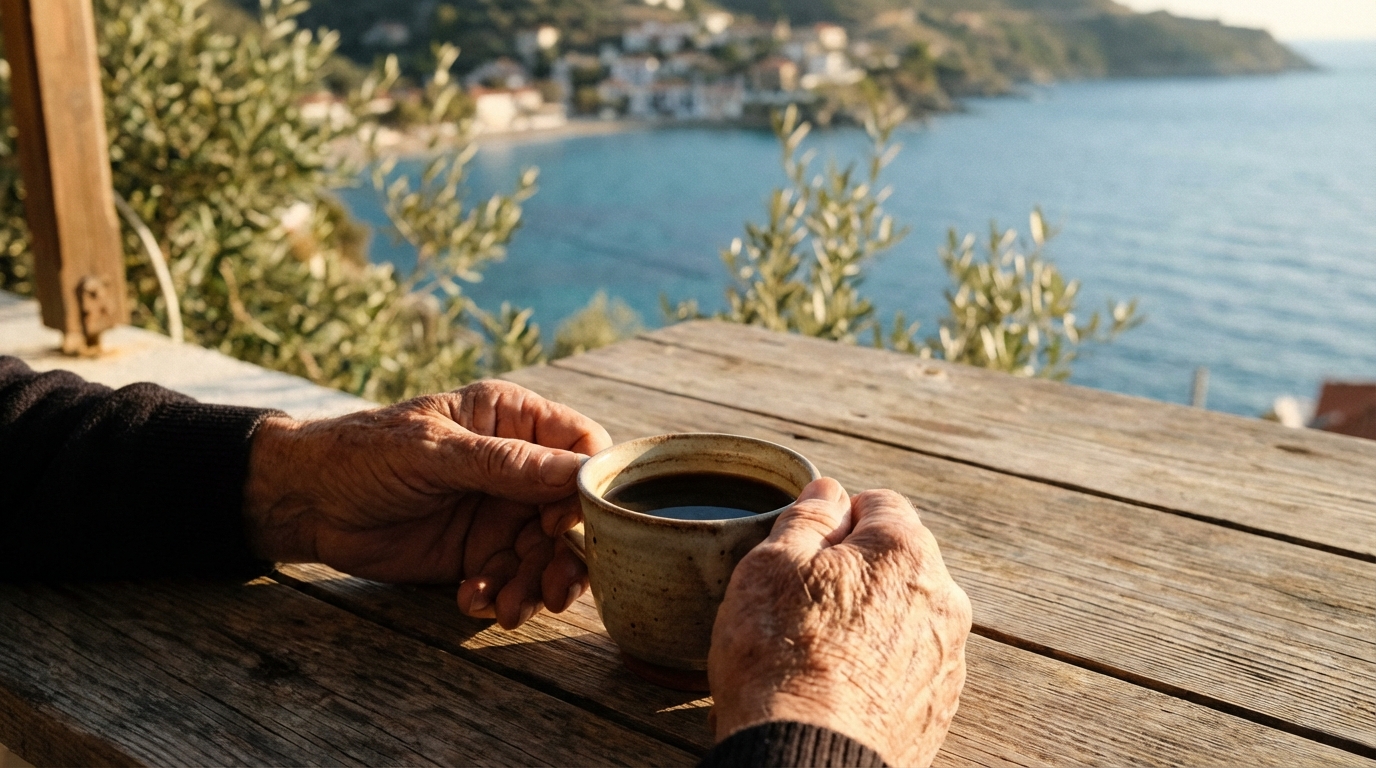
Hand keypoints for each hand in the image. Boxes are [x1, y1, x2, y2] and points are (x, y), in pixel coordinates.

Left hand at [244, 380, 611, 628]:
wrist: (305, 503)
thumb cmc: (364, 455)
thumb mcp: (435, 454)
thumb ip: (506, 465)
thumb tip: (578, 473)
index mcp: (513, 419)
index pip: (582, 447)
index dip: (585, 488)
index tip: (562, 522)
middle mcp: (517, 465)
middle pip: (573, 511)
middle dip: (567, 554)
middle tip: (554, 589)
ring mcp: (500, 511)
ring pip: (549, 553)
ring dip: (538, 585)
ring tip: (511, 608)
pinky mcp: (480, 552)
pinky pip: (514, 579)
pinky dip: (501, 596)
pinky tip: (473, 598)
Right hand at [708, 478, 971, 766]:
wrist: (810, 762)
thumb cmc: (782, 657)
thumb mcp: (771, 566)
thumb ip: (806, 517)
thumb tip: (829, 491)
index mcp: (906, 550)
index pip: (879, 503)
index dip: (835, 520)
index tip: (802, 551)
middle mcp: (944, 598)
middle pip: (898, 560)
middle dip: (856, 570)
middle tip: (802, 603)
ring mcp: (948, 658)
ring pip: (906, 614)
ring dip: (871, 619)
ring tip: (819, 651)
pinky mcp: (940, 707)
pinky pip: (909, 665)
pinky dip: (880, 666)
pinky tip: (840, 685)